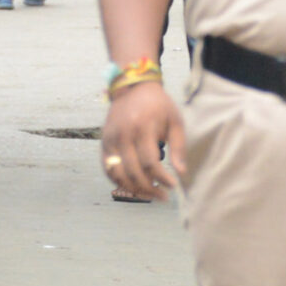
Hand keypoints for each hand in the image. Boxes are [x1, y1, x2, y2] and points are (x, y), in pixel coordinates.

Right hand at [101, 80, 185, 200]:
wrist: (133, 89)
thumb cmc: (159, 106)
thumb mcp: (175, 120)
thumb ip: (178, 146)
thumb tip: (182, 172)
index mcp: (143, 128)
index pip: (150, 162)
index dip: (161, 177)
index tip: (173, 186)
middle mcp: (123, 135)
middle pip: (133, 171)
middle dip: (149, 188)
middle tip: (163, 196)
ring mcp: (110, 140)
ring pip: (118, 173)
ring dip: (133, 189)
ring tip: (150, 195)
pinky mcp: (104, 143)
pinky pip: (108, 169)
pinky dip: (119, 182)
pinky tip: (133, 187)